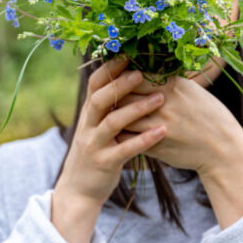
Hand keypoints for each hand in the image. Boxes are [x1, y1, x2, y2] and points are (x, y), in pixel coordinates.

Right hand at [54, 56, 167, 207]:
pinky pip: (125, 149)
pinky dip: (144, 140)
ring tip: (160, 98)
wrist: (80, 189)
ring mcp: (94, 145)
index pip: (95, 84)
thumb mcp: (98, 126)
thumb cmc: (98, 151)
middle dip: (121, 84)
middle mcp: (88, 125)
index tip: (128, 53)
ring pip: (112, 122)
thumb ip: (111, 106)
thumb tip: (132, 77)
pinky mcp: (104, 163)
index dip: (110, 68)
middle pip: (100, 98)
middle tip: (143, 72)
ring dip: (137, 108)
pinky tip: (162, 131)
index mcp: (88, 113)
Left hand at [115, 74, 242, 176]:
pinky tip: (118, 131)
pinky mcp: (155, 146)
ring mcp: (158, 126)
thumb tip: (144, 70)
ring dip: (113, 116)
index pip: (134, 75)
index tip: (115, 77)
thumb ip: (168, 81)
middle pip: (124, 95)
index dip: (121, 76)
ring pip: (122, 117)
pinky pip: (127, 138)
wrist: (223, 149)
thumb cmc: (209, 115)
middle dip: (113, 95)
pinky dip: (120, 134)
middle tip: (105, 96)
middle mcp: (164, 104)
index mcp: (172, 86)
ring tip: (108, 113)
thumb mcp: (192, 90)